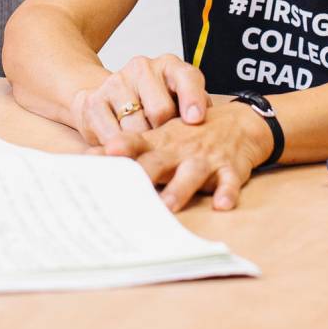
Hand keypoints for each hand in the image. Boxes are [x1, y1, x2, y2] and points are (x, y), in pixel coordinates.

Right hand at [68, 53, 208, 146]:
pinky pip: (111, 135)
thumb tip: (205, 134)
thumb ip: (196, 114)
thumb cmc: (154, 105)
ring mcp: (116, 82)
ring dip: (143, 144)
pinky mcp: (94, 101)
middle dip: (165, 135)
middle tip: (166, 146)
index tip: (195, 119)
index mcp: (170, 66)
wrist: (110, 97)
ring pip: (135, 127)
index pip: (187, 78)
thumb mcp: (181, 105)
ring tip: (145, 148)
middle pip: (160, 110)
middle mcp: (142, 68)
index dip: (192, 98)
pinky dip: (121, 148)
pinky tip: (125, 150)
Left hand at [98, 101, 270, 211]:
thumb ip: (128, 149)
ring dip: (180, 188)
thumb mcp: (160, 139)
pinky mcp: (230, 168)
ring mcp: (205, 158)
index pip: (136, 144)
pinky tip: (222, 204)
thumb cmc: (189, 136)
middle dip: (144, 174)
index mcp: (160, 143)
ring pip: (192, 173)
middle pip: (159, 161)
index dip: (120, 149)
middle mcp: (180, 150)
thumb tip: (88, 158)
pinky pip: (229, 181)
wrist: (239, 123)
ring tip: (168, 205)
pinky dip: (227, 192)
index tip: (101, 155)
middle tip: (126, 191)